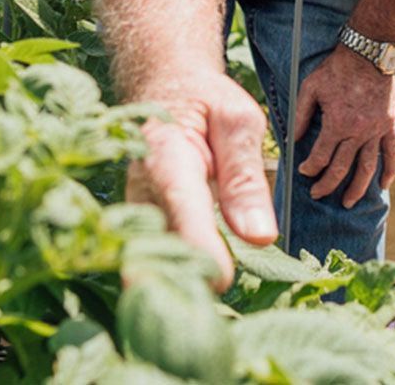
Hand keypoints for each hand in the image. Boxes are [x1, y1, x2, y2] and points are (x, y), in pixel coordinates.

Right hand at [126, 73, 277, 289]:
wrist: (163, 86)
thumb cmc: (205, 102)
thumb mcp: (238, 122)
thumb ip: (245, 178)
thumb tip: (260, 237)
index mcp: (167, 154)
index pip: (181, 207)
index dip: (198, 246)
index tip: (220, 279)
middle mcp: (140, 186)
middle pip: (158, 245)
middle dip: (184, 278)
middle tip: (215, 303)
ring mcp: (133, 208)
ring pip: (150, 258)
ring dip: (176, 283)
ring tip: (204, 309)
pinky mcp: (138, 224)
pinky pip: (152, 257)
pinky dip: (171, 277)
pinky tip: (196, 291)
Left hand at [292, 48, 394, 207]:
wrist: (368, 54)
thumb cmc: (336, 69)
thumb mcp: (310, 88)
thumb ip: (300, 115)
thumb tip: (293, 139)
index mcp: (337, 124)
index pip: (320, 157)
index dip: (309, 168)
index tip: (303, 171)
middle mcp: (358, 132)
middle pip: (341, 168)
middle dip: (327, 185)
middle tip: (318, 194)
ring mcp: (376, 130)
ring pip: (367, 168)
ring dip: (357, 188)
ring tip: (349, 202)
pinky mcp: (389, 125)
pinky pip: (392, 153)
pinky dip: (390, 171)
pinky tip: (384, 186)